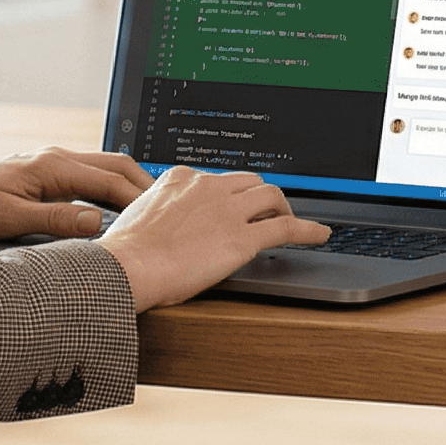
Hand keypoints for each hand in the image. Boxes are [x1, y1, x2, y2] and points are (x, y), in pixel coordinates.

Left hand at [0, 147, 153, 240]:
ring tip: (155, 212)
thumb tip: (96, 224)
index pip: (111, 181)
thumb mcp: (7, 219)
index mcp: (52, 166)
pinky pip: (91, 177)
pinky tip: (121, 209)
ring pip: (106, 169)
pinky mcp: (47, 174)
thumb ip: (54, 220)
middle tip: (173, 212)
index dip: (141, 199)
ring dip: (132, 187)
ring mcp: (53, 164)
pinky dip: (114, 189)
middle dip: (146, 188)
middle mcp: (57, 159)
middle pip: (117, 166)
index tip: (165, 217)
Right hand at [98, 167, 329, 311]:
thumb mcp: (138, 216)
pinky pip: (287, 228)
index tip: (234, 205)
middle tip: (266, 215)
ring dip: (284, 209)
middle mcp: (208, 187)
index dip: (231, 194)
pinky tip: (320, 235)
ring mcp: (228, 210)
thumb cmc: (125, 252)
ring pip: (271, 197)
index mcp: (180, 179)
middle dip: (260, 198)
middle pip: (249, 182)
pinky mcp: (243, 238)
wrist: (128, 266)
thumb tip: (158, 226)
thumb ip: (157, 212)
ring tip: (290, 224)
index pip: (218, 179)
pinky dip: (308, 230)